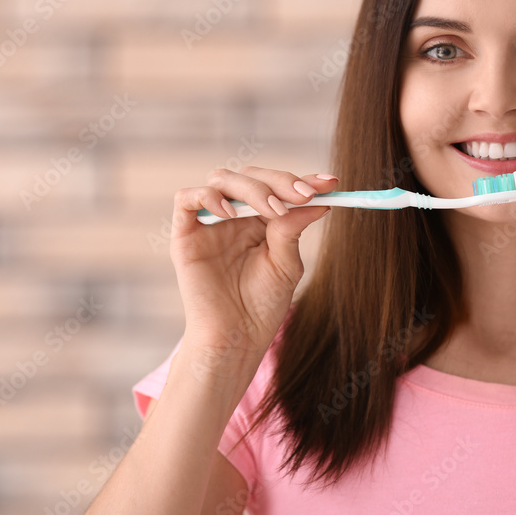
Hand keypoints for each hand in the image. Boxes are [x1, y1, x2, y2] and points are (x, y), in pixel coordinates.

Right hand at [170, 166, 337, 375]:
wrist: (235, 338)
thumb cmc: (261, 306)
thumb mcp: (286, 264)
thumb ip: (293, 229)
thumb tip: (318, 200)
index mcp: (260, 220)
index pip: (278, 187)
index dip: (301, 180)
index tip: (330, 183)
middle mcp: (235, 215)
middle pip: (250, 176)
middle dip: (279, 181)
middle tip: (303, 195)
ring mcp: (209, 223)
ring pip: (221, 179)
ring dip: (252, 188)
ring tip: (274, 211)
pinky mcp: (185, 235)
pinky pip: (186, 199)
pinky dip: (208, 197)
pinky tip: (231, 214)